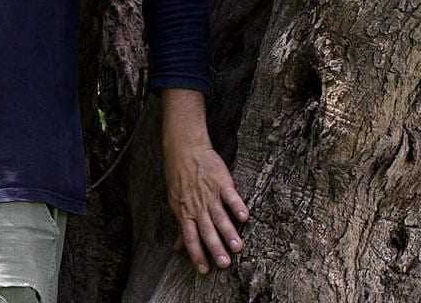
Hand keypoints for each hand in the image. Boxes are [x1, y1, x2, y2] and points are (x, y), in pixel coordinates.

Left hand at [165, 139, 247, 274]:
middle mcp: (197, 206)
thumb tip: (177, 248)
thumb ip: (181, 227)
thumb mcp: (176, 202)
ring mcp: (210, 194)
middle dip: (216, 248)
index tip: (205, 270)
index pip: (190, 237)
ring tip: (238, 246)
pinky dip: (237, 206)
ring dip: (229, 232)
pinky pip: (230, 196)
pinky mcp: (222, 182)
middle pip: (207, 230)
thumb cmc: (179, 178)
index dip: (197, 254)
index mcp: (185, 212)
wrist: (185, 149)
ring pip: (220, 216)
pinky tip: (245, 217)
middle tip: (225, 263)